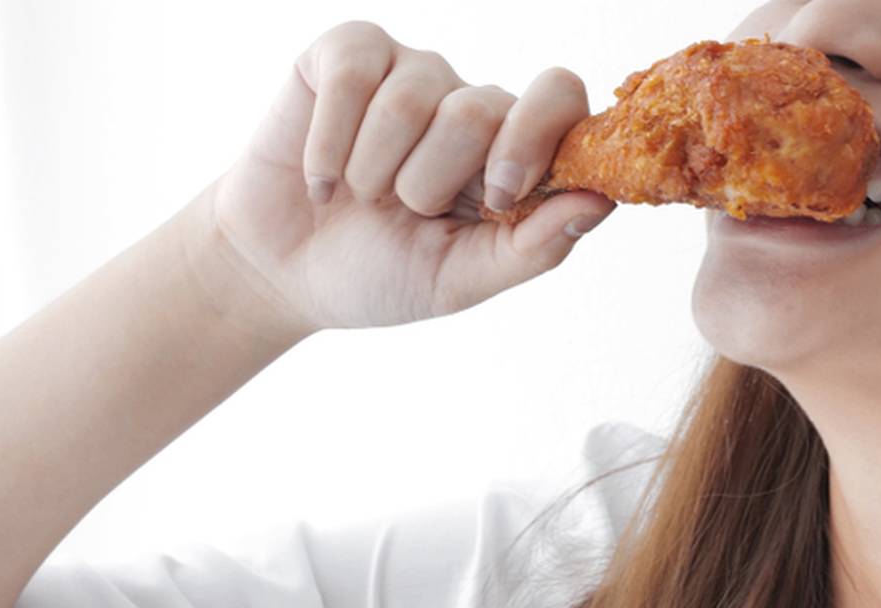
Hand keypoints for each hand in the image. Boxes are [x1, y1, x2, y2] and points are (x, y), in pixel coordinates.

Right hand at [202, 21, 614, 332]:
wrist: (280, 271)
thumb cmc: (379, 272)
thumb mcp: (461, 279)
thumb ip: (534, 246)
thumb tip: (600, 201)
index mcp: (511, 150)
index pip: (559, 98)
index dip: (534, 139)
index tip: (499, 194)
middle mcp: (466, 99)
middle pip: (478, 109)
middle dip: (428, 183)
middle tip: (401, 209)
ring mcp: (408, 71)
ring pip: (411, 101)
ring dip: (371, 172)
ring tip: (357, 195)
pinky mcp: (345, 55)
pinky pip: (352, 77)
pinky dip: (328, 145)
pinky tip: (321, 175)